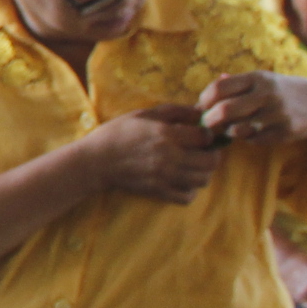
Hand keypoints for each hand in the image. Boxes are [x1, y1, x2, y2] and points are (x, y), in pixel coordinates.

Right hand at [80, 104, 220, 204]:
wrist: (95, 161)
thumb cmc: (118, 133)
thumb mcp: (144, 114)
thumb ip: (175, 111)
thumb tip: (200, 110)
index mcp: (166, 134)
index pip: (206, 137)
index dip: (208, 135)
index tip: (201, 134)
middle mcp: (169, 156)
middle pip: (211, 161)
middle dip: (211, 155)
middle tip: (202, 151)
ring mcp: (165, 176)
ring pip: (203, 180)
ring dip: (202, 173)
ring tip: (192, 166)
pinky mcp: (159, 191)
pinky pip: (187, 197)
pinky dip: (190, 190)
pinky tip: (182, 181)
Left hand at [199, 71, 306, 151]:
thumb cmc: (280, 92)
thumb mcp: (261, 80)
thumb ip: (233, 83)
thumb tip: (207, 91)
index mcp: (257, 78)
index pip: (219, 88)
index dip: (204, 100)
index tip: (203, 106)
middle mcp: (266, 94)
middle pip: (224, 110)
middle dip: (209, 120)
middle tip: (208, 124)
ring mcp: (276, 114)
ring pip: (237, 129)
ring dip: (229, 132)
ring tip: (231, 128)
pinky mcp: (284, 131)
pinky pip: (254, 140)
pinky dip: (248, 139)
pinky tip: (252, 133)